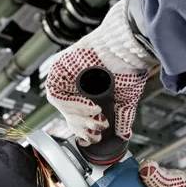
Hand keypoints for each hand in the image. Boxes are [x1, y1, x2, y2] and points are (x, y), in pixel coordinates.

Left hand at [45, 0, 157, 145]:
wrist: (126, 49)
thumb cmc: (128, 67)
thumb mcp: (125, 99)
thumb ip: (122, 117)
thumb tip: (124, 135)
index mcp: (86, 90)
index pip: (76, 116)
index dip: (84, 130)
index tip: (95, 137)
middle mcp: (73, 83)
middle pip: (67, 113)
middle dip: (83, 126)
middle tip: (98, 130)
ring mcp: (64, 75)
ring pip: (61, 106)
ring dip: (79, 116)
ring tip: (97, 115)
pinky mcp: (58, 69)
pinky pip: (57, 95)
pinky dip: (73, 104)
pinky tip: (91, 106)